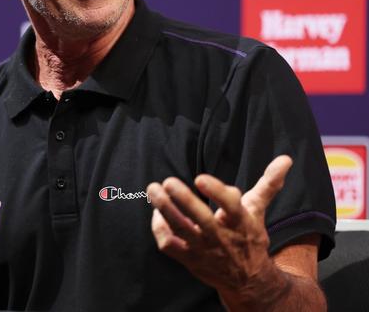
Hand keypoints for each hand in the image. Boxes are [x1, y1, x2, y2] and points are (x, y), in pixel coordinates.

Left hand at [146, 155, 292, 295]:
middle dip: (183, 200)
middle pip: (202, 219)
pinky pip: (169, 245)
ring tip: (153, 189)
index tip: (200, 178)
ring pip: (180, 230)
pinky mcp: (189, 259)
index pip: (231, 206)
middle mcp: (222, 237)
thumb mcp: (258, 209)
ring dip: (164, 209)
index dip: (217, 191)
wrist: (248, 281)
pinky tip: (157, 214)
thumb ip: (268, 183)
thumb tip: (285, 159)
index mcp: (241, 222)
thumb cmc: (249, 236)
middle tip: (168, 181)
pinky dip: (159, 229)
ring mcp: (204, 250)